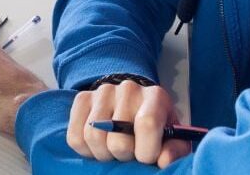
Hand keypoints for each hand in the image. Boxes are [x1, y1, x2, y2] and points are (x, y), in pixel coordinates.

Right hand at [67, 81, 190, 167]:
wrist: (134, 104)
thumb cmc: (157, 128)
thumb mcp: (174, 139)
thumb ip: (174, 151)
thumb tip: (163, 161)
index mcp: (155, 97)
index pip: (146, 124)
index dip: (146, 151)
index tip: (146, 159)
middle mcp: (128, 88)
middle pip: (117, 138)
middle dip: (123, 156)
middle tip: (129, 153)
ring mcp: (102, 91)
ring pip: (93, 137)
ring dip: (103, 154)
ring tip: (114, 151)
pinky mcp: (82, 98)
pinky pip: (75, 136)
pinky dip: (86, 150)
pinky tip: (99, 146)